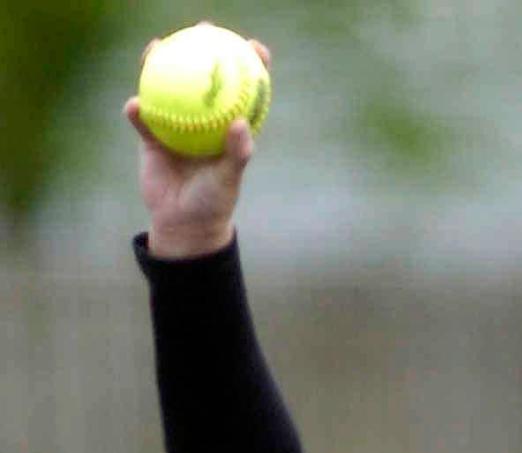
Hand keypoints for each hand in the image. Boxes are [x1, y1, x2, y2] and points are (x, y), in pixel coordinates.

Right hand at [124, 37, 269, 258]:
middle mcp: (201, 118)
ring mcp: (175, 124)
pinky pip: (143, 119)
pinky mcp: (151, 137)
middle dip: (202, 46)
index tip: (254, 47)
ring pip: (167, 87)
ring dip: (159, 63)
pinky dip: (138, 112)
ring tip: (156, 48)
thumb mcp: (228, 180)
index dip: (250, 64)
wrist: (183, 225)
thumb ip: (237, 153)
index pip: (242, 88)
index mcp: (226, 124)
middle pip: (202, 75)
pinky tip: (135, 106)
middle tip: (202, 28)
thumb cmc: (212, 203)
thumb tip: (240, 123)